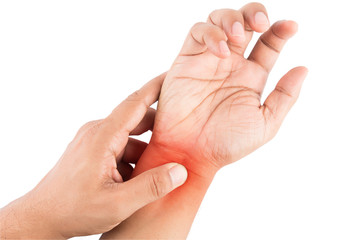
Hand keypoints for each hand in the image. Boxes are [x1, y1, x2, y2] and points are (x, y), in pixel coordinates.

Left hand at [0, 73, 187, 238]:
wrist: (43, 217)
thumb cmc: (72, 209)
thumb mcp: (117, 203)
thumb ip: (151, 186)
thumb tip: (179, 171)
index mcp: (102, 137)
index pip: (135, 103)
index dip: (157, 87)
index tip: (174, 75)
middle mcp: (97, 132)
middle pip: (136, 120)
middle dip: (159, 128)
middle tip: (181, 137)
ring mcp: (94, 141)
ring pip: (129, 137)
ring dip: (146, 149)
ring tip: (159, 168)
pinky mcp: (93, 151)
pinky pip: (120, 146)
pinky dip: (133, 158)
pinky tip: (138, 178)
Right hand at [150, 3, 307, 174]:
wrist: (191, 154)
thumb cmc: (226, 144)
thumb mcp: (265, 124)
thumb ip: (284, 96)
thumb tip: (303, 68)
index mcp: (251, 77)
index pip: (268, 44)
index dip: (280, 31)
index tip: (291, 27)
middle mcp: (230, 65)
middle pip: (244, 23)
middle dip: (254, 13)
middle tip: (261, 23)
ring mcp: (208, 60)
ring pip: (219, 21)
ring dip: (232, 18)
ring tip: (239, 34)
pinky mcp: (186, 61)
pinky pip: (197, 34)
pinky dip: (210, 34)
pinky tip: (220, 51)